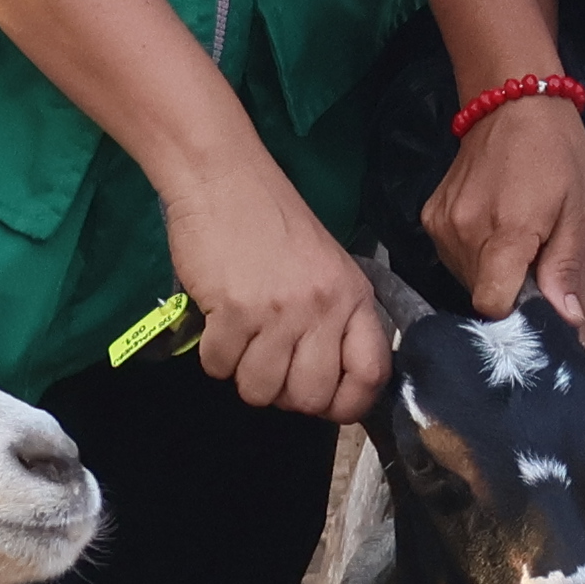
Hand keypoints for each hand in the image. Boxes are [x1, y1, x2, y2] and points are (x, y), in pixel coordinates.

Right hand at [162, 161, 389, 420]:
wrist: (223, 179)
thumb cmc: (273, 223)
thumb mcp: (327, 267)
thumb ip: (336, 320)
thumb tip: (325, 385)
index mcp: (354, 297)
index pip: (371, 376)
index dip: (347, 403)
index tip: (323, 400)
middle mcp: (324, 308)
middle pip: (309, 397)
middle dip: (283, 393)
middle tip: (268, 364)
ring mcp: (280, 312)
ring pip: (259, 390)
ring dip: (243, 375)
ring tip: (241, 340)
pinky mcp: (234, 311)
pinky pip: (219, 367)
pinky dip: (213, 355)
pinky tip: (217, 323)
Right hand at [423, 95, 584, 356]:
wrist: (512, 103)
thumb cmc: (557, 154)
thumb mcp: (578, 211)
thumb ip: (564, 268)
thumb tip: (566, 320)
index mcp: (506, 233)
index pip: (491, 304)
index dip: (514, 311)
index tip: (535, 300)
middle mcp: (465, 232)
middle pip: (479, 292)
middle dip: (507, 288)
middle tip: (533, 260)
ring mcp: (441, 223)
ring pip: (464, 275)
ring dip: (489, 270)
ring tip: (514, 238)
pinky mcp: (430, 214)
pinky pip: (450, 254)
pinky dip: (471, 251)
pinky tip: (491, 226)